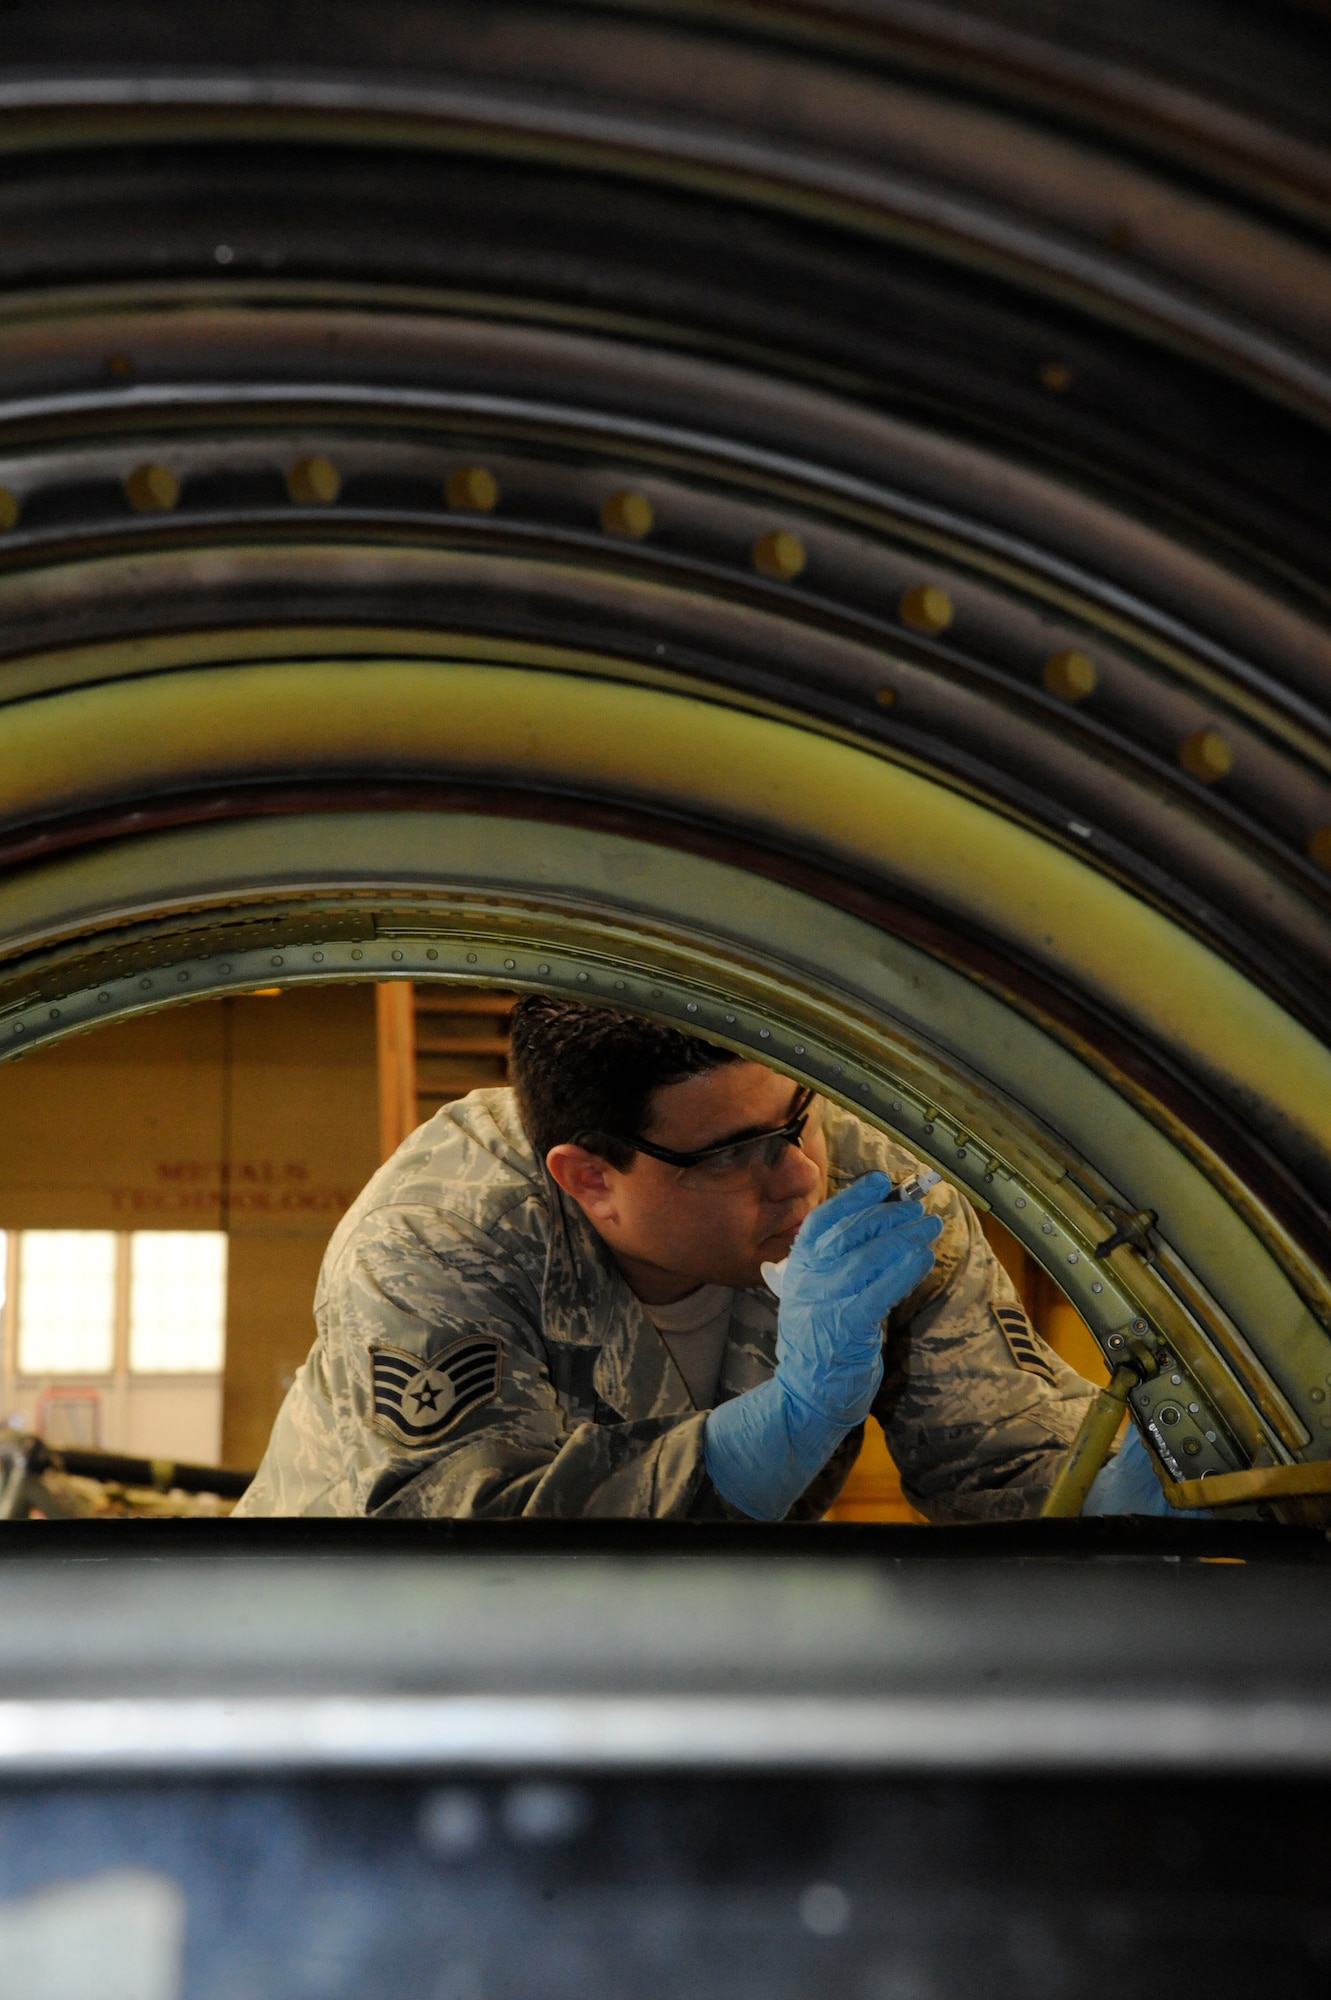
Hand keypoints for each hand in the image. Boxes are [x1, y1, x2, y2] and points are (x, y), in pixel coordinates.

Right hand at [776, 1171, 942, 1426]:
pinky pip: (879, 1293)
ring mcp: (825, 1303)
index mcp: (798, 1267)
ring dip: (903, 1238)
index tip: (880, 1181)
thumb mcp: (816, 1292)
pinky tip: (923, 1257)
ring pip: (867, 1259)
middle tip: (918, 1209)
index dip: (852, 1198)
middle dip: (888, 1216)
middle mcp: (808, 1280)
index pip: (821, 1222)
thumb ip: (839, 1262)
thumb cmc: (820, 1338)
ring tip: (929, 1227)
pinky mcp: (846, 1328)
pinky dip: (903, 1272)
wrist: (806, 1393)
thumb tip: (882, 1223)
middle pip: (849, 1235)